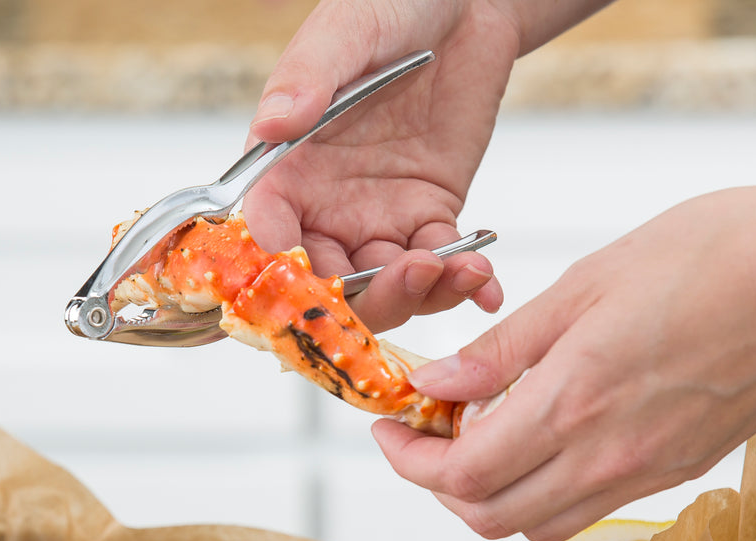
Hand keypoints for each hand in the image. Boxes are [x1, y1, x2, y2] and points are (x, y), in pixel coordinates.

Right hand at [242, 0, 517, 331]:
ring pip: (384, 287)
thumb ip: (307, 77)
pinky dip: (463, 286)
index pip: (269, 229)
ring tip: (459, 270)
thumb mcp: (345, 31)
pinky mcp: (430, 216)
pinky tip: (486, 287)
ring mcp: (378, 218)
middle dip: (363, 296)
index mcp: (289, 167)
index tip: (305, 274)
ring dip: (418, 294)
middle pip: (327, 280)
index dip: (280, 263)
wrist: (468, 2)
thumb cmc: (391, 4)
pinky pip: (441, 266)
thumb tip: (273, 122)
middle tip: (408, 274)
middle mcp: (325, 205)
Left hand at [373, 181, 755, 540]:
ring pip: (536, 523)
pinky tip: (541, 434)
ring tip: (478, 433)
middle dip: (437, 482)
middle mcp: (610, 456)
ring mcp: (648, 472)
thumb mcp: (589, 282)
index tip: (392, 427)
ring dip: (488, 492)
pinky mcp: (679, 471)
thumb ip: (505, 348)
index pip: (461, 474)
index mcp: (576, 401)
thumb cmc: (717, 253)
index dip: (409, 459)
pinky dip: (542, 489)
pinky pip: (588, 507)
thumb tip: (437, 383)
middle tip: (424, 433)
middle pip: (488, 516)